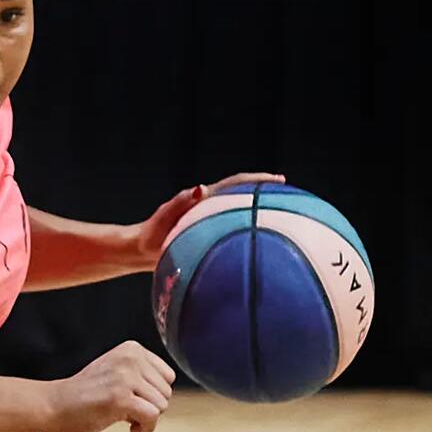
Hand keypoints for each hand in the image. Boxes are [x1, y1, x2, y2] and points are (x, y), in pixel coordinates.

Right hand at [45, 344, 174, 431]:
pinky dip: (144, 428)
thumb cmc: (83, 394)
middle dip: (150, 405)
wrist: (54, 405)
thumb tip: (166, 394)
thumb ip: (140, 374)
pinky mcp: (121, 399)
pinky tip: (129, 427)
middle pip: (166, 392)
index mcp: (131, 349)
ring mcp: (126, 378)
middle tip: (126, 408)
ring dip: (145, 417)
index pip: (167, 376)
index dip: (153, 393)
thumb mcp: (115, 371)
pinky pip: (152, 417)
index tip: (134, 398)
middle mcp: (131, 359)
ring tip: (123, 415)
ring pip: (161, 406)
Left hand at [126, 171, 287, 271]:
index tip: (279, 180)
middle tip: (292, 196)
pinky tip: (259, 245)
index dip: (257, 181)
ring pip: (238, 212)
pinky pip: (231, 230)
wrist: (139, 250)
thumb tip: (202, 188)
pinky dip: (246, 232)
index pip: (236, 184)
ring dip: (257, 211)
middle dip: (265, 193)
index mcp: (203, 199)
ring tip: (283, 218)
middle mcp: (209, 206)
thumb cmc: (149, 236)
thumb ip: (178, 203)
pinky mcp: (207, 234)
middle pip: (242, 195)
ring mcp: (208, 220)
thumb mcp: (163, 219)